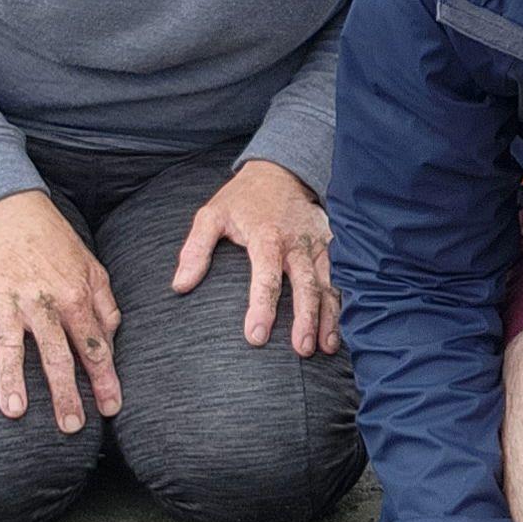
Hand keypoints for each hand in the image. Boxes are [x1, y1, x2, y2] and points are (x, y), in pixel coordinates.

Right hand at [0, 190, 122, 431]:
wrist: (14, 209)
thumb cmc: (57, 245)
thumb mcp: (93, 269)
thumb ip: (105, 307)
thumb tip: (112, 342)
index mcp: (75, 298)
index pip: (94, 346)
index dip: (104, 379)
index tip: (110, 409)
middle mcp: (43, 302)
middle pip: (56, 353)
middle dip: (65, 392)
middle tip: (70, 426)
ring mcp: (8, 298)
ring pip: (11, 344)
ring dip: (11, 377)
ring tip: (14, 411)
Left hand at [173, 157, 340, 354]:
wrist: (280, 172)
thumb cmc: (242, 199)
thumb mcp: (211, 215)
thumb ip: (195, 249)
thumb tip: (180, 285)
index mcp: (266, 236)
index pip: (266, 276)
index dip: (261, 307)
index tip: (256, 337)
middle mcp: (296, 242)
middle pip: (305, 284)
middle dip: (306, 318)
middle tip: (302, 349)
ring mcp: (317, 244)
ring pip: (328, 283)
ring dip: (329, 316)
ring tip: (327, 347)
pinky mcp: (331, 245)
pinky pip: (341, 276)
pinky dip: (343, 302)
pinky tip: (340, 327)